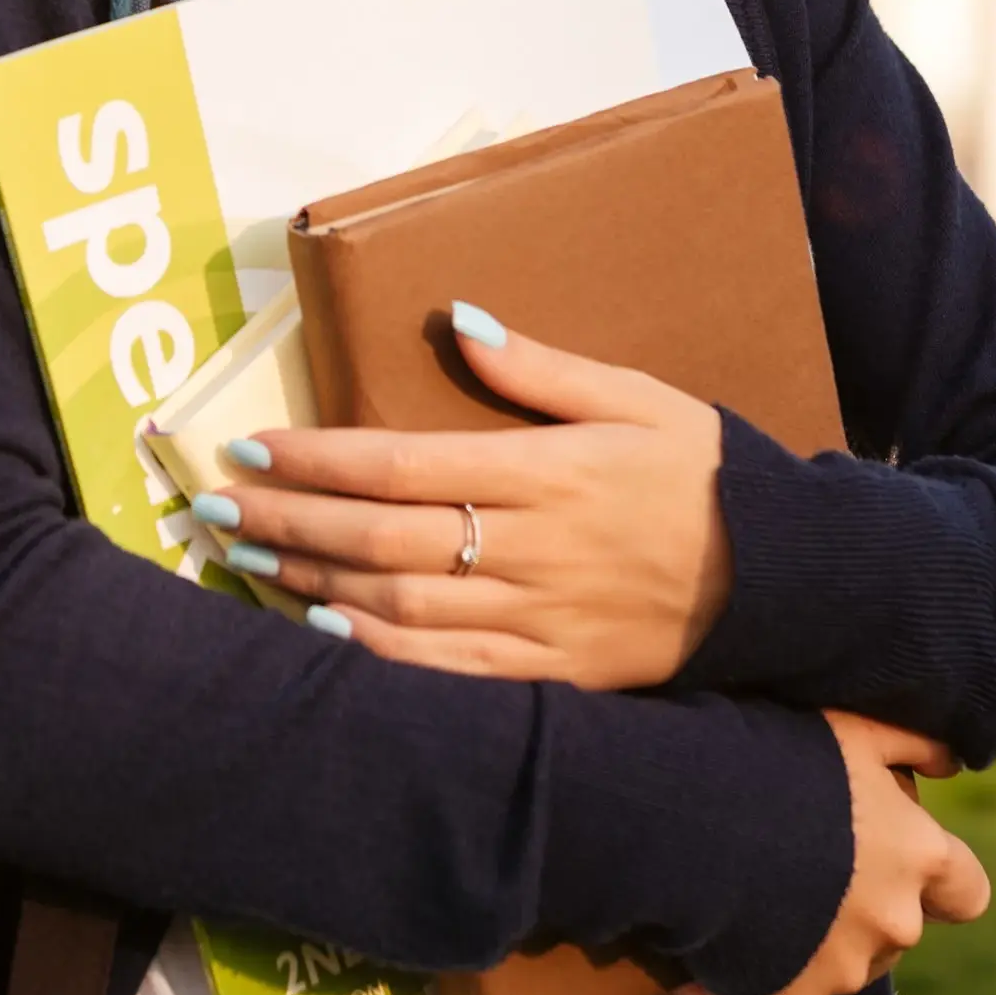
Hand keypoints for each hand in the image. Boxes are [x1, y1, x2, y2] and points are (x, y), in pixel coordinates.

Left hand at [198, 307, 729, 688]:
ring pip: (399, 607)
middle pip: (381, 538)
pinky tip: (324, 637)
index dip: (316, 460)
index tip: (248, 449)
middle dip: (284, 523)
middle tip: (207, 509)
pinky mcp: (554, 676)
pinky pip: (449, 674)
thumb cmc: (708, 475)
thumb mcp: (639, 397)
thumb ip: (542, 366)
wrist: (788, 583)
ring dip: (310, 587)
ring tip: (242, 563)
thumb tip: (455, 318)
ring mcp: (541, 620)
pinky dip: (380, 660)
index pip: (402, 464)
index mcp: (548, 472)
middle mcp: (534, 549)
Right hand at [689, 712, 986, 994]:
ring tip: (762, 892)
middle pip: (898, 928)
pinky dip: (766, 965)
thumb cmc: (776, 761)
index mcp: (918, 857)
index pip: (966, 892)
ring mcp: (843, 968)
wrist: (689, 820)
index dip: (940, 882)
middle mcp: (894, 922)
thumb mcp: (851, 729)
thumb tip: (952, 763)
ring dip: (819, 939)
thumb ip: (912, 743)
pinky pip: (788, 987)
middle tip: (809, 866)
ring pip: (846, 963)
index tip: (903, 864)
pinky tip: (726, 923)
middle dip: (865, 907)